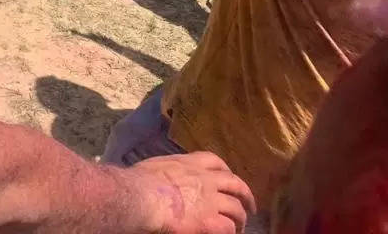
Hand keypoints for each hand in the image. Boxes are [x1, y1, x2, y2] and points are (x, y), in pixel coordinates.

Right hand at [122, 152, 254, 233]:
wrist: (141, 198)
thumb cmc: (138, 183)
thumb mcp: (154, 167)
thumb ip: (166, 171)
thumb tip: (162, 178)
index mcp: (188, 164)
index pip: (214, 161)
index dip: (225, 170)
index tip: (228, 177)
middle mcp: (205, 180)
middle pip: (235, 184)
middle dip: (245, 195)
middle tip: (249, 205)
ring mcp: (211, 201)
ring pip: (237, 209)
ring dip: (240, 219)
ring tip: (239, 228)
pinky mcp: (212, 223)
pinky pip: (229, 228)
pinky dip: (230, 232)